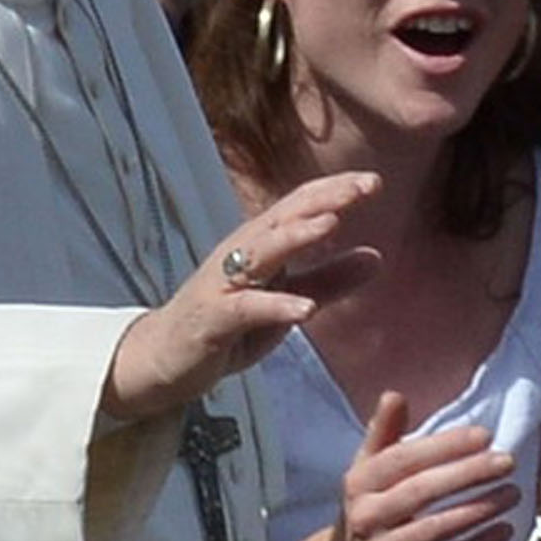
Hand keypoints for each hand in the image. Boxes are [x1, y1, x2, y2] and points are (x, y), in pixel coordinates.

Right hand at [105, 170, 379, 416]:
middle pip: (284, 217)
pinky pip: (245, 308)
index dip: (335, 190)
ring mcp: (223, 284)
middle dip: (324, 200)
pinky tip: (307, 309)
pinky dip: (276, 306)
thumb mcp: (286, 302)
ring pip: (261, 252)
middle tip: (365, 187)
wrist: (163, 359)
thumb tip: (377, 257)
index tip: (374, 181)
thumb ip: (329, 281)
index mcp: (261, 244)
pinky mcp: (212, 319)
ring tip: (333, 224)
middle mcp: (240, 254)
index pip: (300, 206)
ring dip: (297, 236)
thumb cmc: (228, 325)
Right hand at [332, 391, 520, 540]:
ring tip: (513, 494)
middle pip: (421, 492)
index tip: (484, 435)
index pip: (404, 459)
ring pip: (434, 529)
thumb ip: (384, 432)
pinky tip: (504, 533)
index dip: (444, 446)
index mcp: (361, 481)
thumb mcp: (366, 469)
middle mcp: (368, 516)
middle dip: (467, 474)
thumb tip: (394, 395)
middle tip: (507, 461)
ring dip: (477, 511)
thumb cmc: (368, 506)